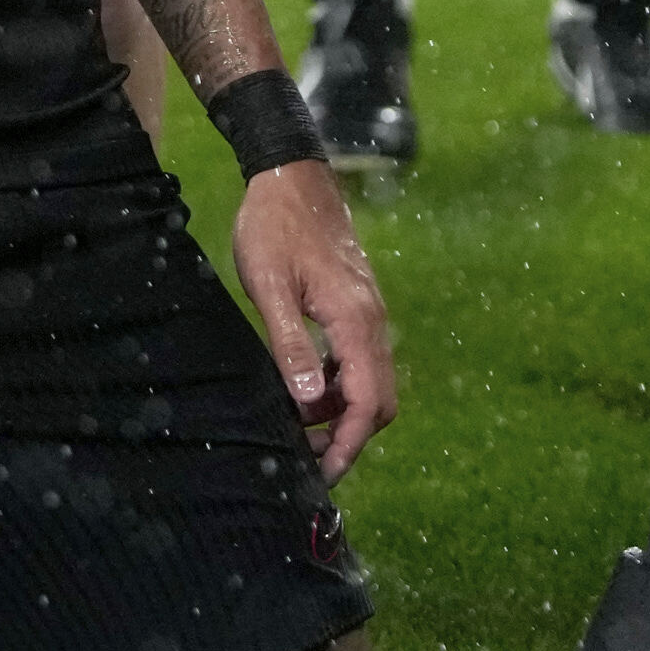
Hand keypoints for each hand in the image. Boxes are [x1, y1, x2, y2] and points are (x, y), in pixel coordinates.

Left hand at [227, 157, 396, 479]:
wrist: (291, 174)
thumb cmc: (274, 227)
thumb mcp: (270, 288)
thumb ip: (291, 346)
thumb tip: (311, 402)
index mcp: (356, 320)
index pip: (367, 402)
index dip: (347, 446)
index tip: (322, 476)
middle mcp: (373, 320)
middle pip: (379, 401)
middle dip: (348, 438)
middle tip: (305, 460)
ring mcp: (369, 313)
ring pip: (372, 383)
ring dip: (342, 412)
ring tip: (297, 427)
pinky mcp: (357, 307)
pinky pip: (360, 361)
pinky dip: (340, 385)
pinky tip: (305, 387)